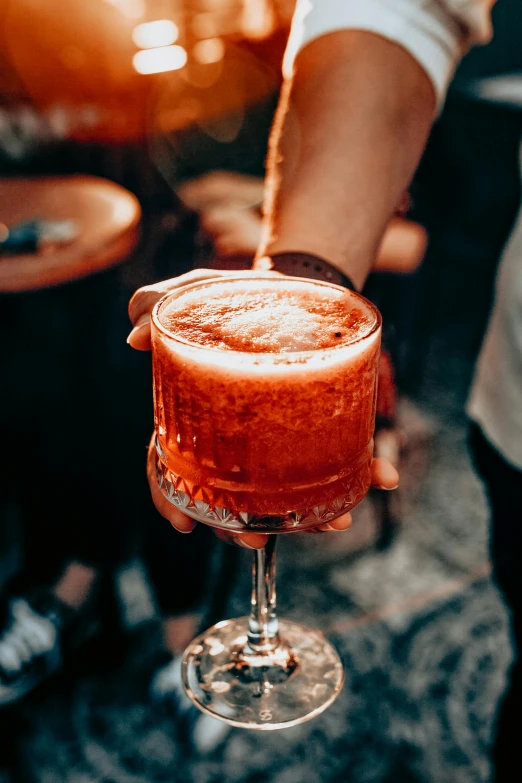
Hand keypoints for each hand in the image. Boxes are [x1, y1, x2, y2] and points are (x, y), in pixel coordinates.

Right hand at [128, 268, 398, 547]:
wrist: (292, 284)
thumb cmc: (235, 296)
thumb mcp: (193, 294)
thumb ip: (157, 306)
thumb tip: (135, 337)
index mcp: (199, 415)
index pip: (173, 467)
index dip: (172, 500)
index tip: (183, 527)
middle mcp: (237, 436)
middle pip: (228, 496)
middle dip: (240, 527)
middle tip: (256, 542)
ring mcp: (279, 435)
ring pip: (286, 490)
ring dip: (310, 515)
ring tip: (334, 522)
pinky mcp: (321, 421)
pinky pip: (340, 456)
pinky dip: (364, 470)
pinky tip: (382, 477)